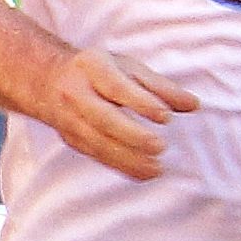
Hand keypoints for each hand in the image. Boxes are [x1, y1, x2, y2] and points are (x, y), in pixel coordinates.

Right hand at [35, 45, 198, 180]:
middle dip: (132, 135)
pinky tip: (144, 173)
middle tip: (160, 147)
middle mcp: (77, 94)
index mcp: (93, 68)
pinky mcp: (72, 139)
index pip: (117, 87)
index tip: (166, 117)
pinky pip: (97, 155)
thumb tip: (194, 105)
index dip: (141, 102)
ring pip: (99, 143)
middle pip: (104, 118)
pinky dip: (121, 166)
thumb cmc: (96, 71)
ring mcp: (71, 119)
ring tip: (157, 168)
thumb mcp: (127, 67)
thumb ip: (161, 87)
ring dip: (128, 159)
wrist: (46, 80)